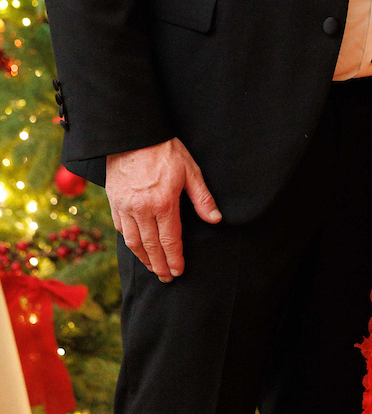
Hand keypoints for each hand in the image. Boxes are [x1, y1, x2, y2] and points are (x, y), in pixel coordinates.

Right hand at [106, 138, 220, 282]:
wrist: (133, 135)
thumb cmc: (165, 150)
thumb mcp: (190, 170)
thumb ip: (202, 197)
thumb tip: (215, 219)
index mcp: (164, 203)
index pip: (170, 240)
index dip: (175, 258)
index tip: (179, 271)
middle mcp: (142, 209)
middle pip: (151, 246)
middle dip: (160, 265)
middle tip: (166, 278)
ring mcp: (126, 207)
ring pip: (133, 242)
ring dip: (143, 258)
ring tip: (152, 268)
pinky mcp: (114, 201)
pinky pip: (121, 228)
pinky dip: (129, 242)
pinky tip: (136, 247)